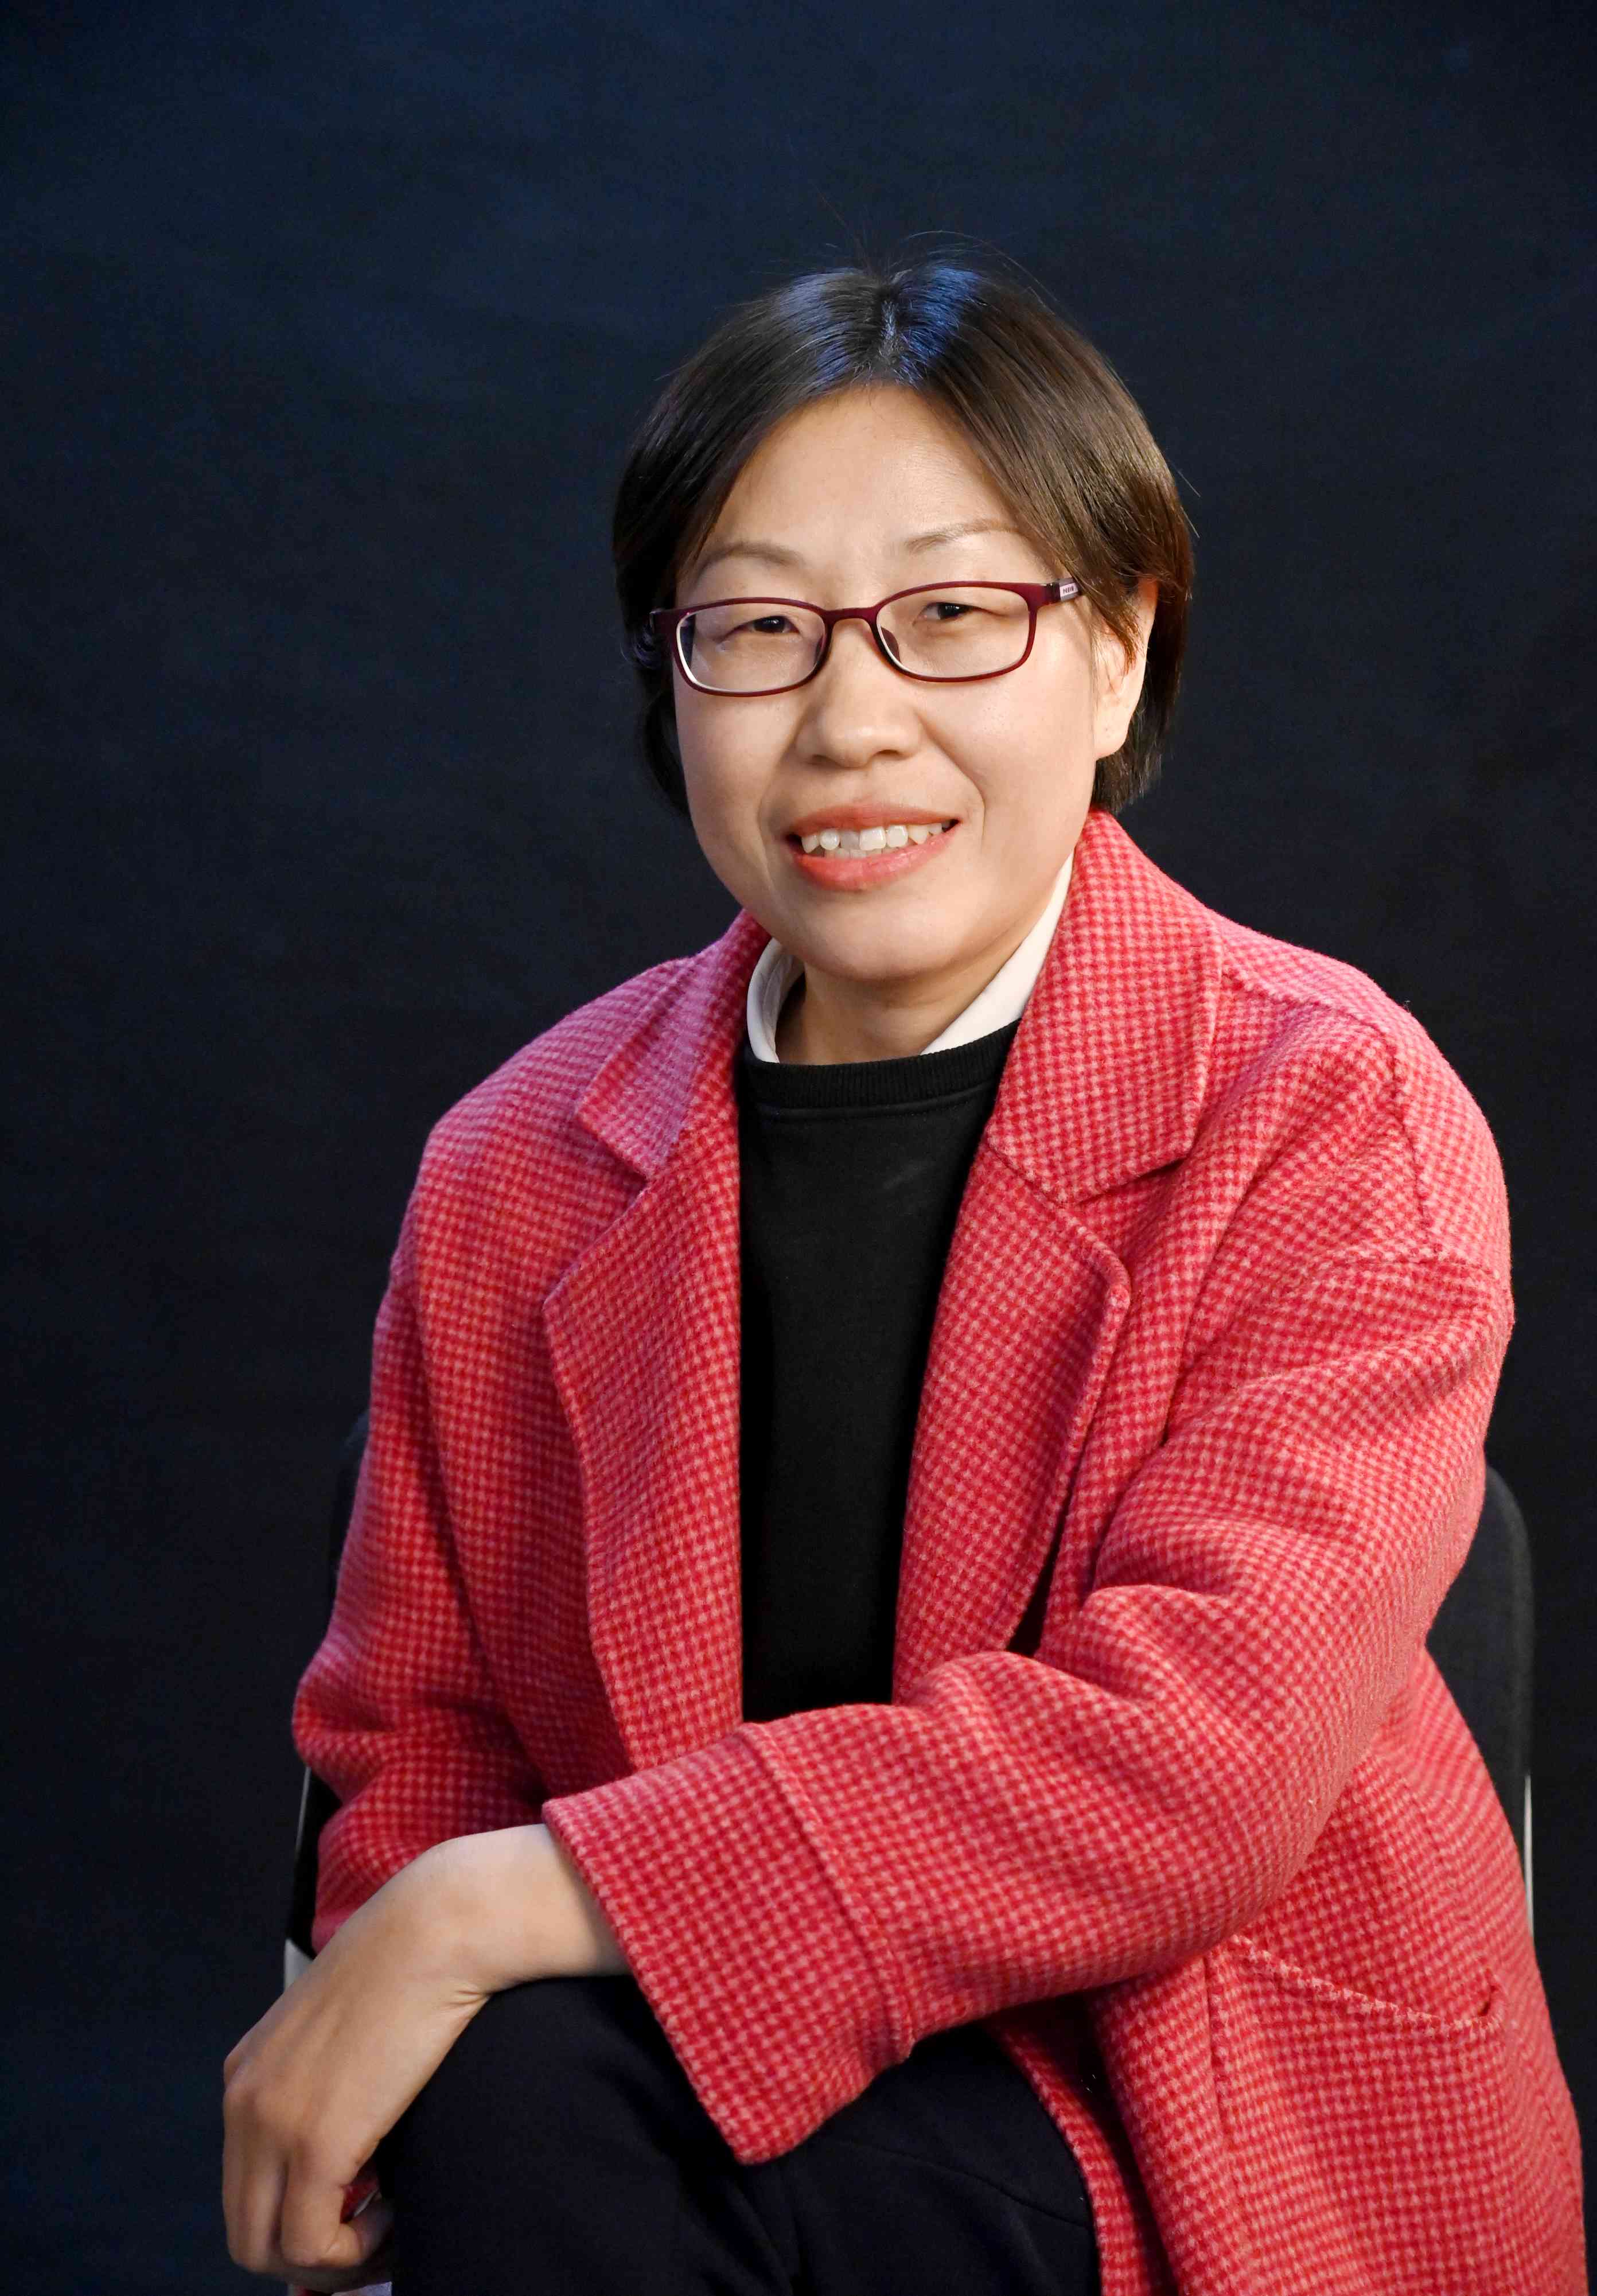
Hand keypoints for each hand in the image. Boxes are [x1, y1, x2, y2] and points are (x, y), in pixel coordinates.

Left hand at [222, 1845, 488, 2288]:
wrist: (439, 1927)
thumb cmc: (416, 1968)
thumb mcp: (348, 2032)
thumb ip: (330, 2086)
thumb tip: (351, 2164)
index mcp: (247, 2073)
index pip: (246, 2187)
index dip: (301, 2219)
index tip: (363, 2213)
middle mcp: (243, 2101)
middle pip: (246, 2233)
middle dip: (311, 2256)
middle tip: (375, 2238)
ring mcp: (272, 2123)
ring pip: (270, 2252)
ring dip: (333, 2261)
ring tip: (391, 2226)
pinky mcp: (313, 2142)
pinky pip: (310, 2246)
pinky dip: (355, 2253)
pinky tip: (397, 2213)